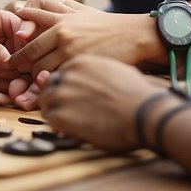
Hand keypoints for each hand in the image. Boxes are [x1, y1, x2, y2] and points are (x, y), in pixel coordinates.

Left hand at [11, 0, 153, 73]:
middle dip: (21, 66)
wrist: (131, 35)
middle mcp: (61, 33)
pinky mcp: (80, 65)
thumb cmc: (103, 24)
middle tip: (17, 75)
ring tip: (35, 84)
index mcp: (59, 20)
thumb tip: (22, 10)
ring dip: (36, 78)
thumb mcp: (77, 10)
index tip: (11, 59)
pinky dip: (52, 84)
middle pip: (30, 54)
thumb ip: (51, 10)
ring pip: (41, 69)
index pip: (27, 32)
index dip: (17, 48)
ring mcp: (70, 50)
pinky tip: (54, 87)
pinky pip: (58, 79)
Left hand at [38, 54, 157, 151]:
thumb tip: (88, 80)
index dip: (65, 86)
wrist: (145, 112)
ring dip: (56, 111)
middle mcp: (67, 74)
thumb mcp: (114, 70)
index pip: (60, 72)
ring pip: (46, 101)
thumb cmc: (136, 93)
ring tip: (73, 120)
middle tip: (69, 110)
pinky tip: (74, 129)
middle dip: (56, 97)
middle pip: (50, 85)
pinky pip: (50, 119)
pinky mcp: (61, 116)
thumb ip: (94, 71)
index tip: (71, 96)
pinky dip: (59, 125)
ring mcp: (62, 94)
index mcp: (79, 61)